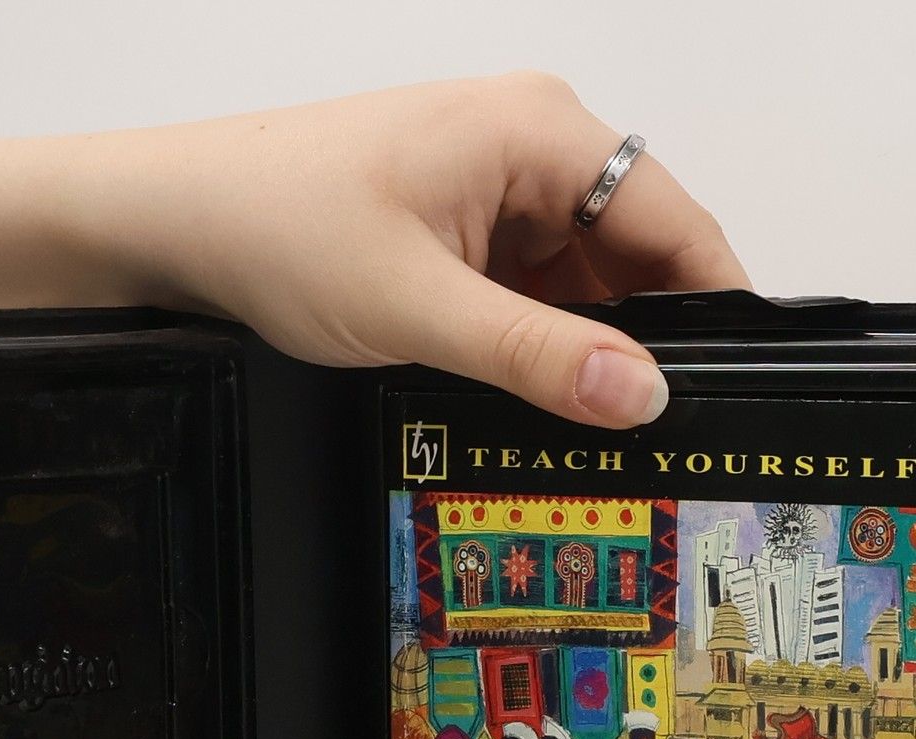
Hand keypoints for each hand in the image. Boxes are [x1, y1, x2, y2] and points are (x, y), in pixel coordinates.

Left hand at [116, 74, 746, 427]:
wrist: (177, 220)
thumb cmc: (274, 225)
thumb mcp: (417, 309)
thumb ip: (537, 358)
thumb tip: (641, 393)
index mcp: (539, 131)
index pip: (675, 220)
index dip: (715, 307)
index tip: (738, 382)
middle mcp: (529, 141)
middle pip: (634, 251)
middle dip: (643, 337)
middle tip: (648, 430)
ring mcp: (493, 182)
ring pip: (582, 277)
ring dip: (582, 344)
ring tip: (575, 416)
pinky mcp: (460, 220)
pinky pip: (530, 284)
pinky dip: (536, 336)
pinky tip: (524, 387)